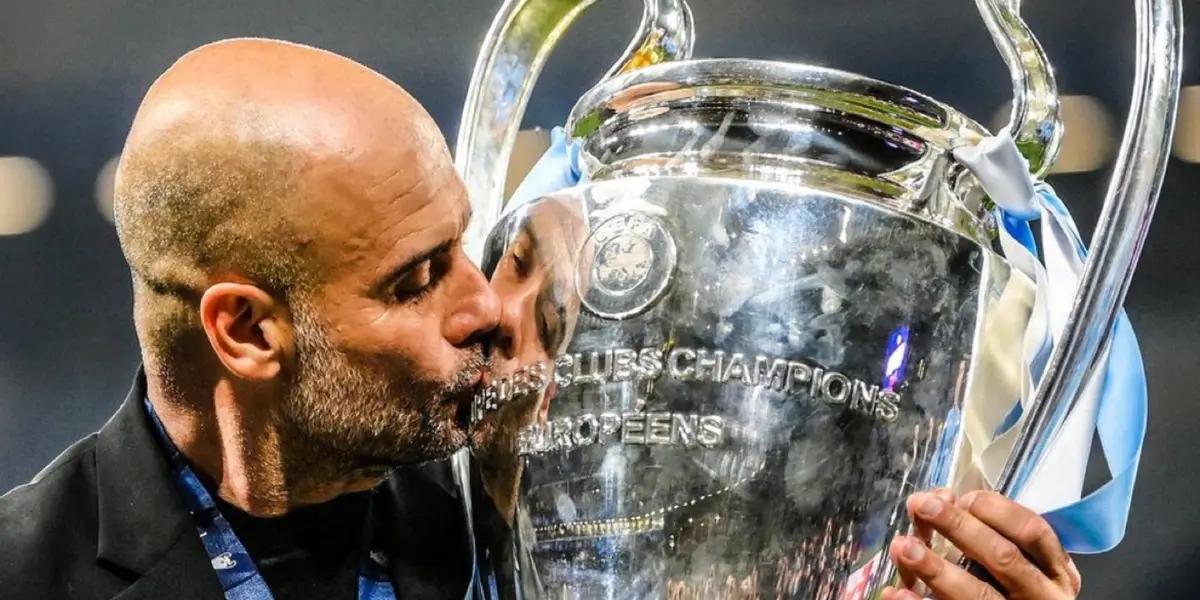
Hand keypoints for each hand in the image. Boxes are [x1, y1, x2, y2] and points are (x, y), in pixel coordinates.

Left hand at [882, 489, 1080, 599]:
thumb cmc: (1014, 588)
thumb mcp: (1018, 560)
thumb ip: (988, 532)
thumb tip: (943, 498)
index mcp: (1056, 571)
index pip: (1032, 530)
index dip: (996, 509)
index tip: (963, 497)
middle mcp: (1042, 596)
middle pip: (1003, 557)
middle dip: (959, 527)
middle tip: (923, 505)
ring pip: (977, 594)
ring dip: (936, 569)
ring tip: (903, 547)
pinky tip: (897, 592)